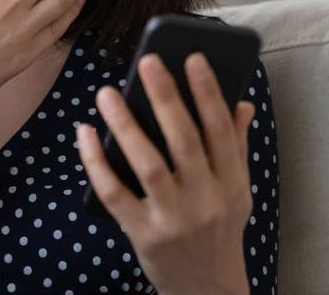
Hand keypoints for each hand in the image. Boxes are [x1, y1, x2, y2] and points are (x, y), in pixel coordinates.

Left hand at [77, 53, 254, 294]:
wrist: (206, 288)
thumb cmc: (219, 229)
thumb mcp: (238, 191)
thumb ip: (236, 147)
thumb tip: (242, 103)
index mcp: (231, 183)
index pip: (220, 130)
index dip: (208, 92)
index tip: (192, 58)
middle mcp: (205, 200)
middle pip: (184, 142)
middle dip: (166, 98)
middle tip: (147, 61)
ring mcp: (173, 219)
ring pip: (147, 165)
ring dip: (125, 126)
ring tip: (107, 93)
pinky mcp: (142, 234)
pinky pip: (115, 194)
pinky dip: (97, 162)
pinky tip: (86, 133)